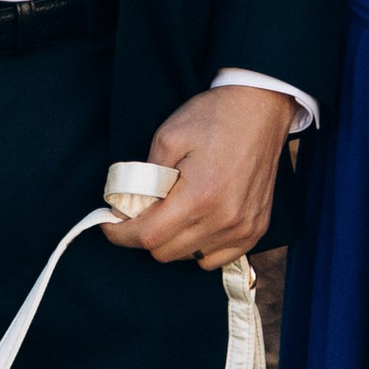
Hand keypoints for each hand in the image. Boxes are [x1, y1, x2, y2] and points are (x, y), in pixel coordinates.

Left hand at [101, 86, 292, 271]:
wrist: (260, 110)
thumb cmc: (213, 118)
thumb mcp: (167, 137)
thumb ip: (145, 176)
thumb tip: (128, 204)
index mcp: (199, 196)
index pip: (149, 236)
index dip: (121, 234)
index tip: (108, 225)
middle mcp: (224, 219)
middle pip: (167, 252)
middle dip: (145, 235)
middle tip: (141, 211)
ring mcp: (243, 228)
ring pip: (191, 257)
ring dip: (173, 240)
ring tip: (172, 212)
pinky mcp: (255, 230)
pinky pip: (217, 258)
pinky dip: (200, 247)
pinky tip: (196, 222)